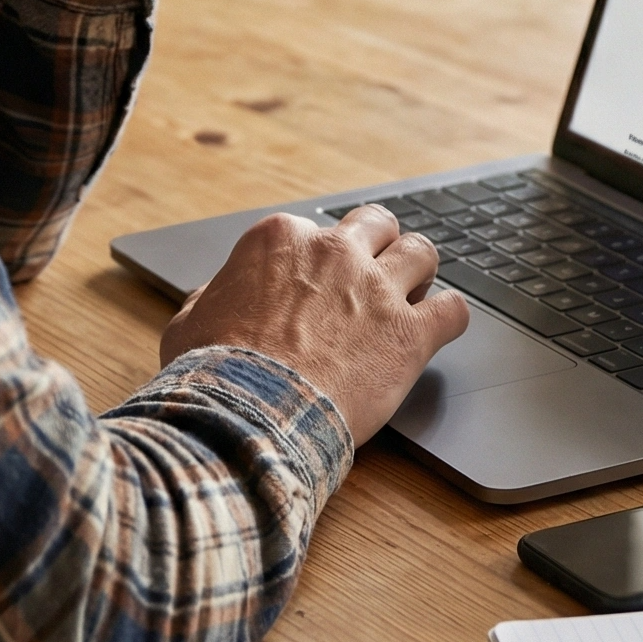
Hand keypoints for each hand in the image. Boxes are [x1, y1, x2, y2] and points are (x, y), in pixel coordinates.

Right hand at [158, 206, 470, 445]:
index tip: (316, 285)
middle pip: (376, 224)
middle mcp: (334, 252)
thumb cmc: (213, 374)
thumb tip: (211, 297)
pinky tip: (441, 330)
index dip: (317, 261)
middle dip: (379, 246)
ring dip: (420, 271)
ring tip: (415, 294)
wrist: (247, 417)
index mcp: (281, 241)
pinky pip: (454, 310)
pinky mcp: (409, 334)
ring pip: (422, 251)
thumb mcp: (188, 324)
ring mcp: (377, 289)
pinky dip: (451, 317)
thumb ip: (207, 299)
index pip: (313, 231)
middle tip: (375, 274)